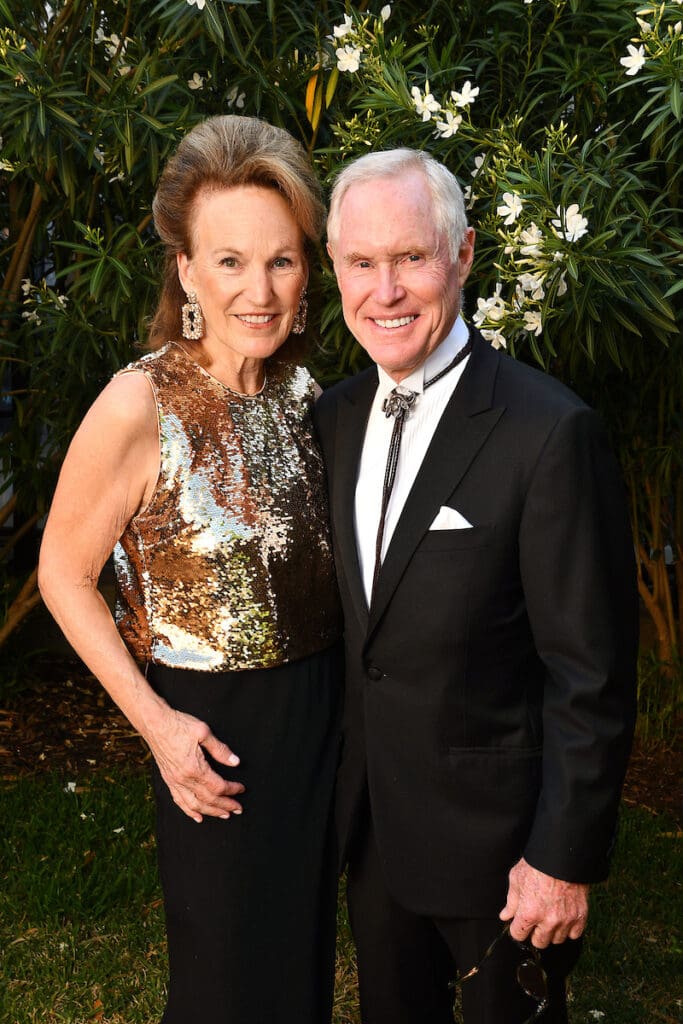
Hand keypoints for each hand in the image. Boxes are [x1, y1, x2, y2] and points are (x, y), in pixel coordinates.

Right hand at [145, 705, 244, 822]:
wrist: (154, 723)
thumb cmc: (179, 725)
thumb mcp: (203, 732)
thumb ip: (220, 749)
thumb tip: (235, 762)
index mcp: (194, 768)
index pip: (218, 786)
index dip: (232, 790)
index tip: (241, 789)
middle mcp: (183, 779)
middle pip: (208, 799)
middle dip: (225, 806)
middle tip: (238, 808)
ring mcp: (174, 781)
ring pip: (194, 805)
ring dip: (210, 812)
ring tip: (223, 815)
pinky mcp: (168, 780)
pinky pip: (179, 801)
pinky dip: (189, 811)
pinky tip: (197, 816)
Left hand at [499, 857, 588, 947]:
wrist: (562, 855)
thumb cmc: (537, 864)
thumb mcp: (516, 878)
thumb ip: (511, 901)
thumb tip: (505, 916)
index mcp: (529, 912)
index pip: (519, 935)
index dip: (517, 928)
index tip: (520, 922)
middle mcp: (548, 921)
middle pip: (539, 942)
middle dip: (534, 932)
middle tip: (535, 919)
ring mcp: (565, 920)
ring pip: (556, 940)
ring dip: (552, 931)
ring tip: (549, 916)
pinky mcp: (580, 916)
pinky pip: (574, 935)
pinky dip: (569, 929)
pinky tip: (563, 917)